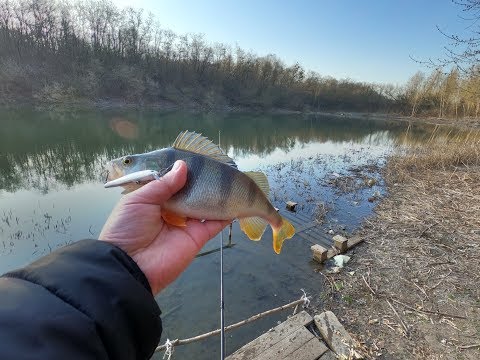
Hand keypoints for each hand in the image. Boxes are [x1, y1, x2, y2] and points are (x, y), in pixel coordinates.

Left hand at [99, 160, 229, 294]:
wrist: (130, 266)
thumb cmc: (128, 228)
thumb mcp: (139, 200)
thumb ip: (163, 183)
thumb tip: (183, 166)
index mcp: (153, 200)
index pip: (170, 182)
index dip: (181, 171)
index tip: (195, 157)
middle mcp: (171, 210)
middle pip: (190, 192)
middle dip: (200, 180)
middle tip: (215, 165)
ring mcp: (186, 224)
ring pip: (204, 205)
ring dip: (215, 194)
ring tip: (228, 178)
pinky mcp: (197, 237)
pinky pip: (215, 223)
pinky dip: (226, 213)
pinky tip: (235, 200)